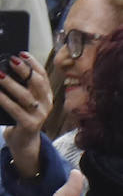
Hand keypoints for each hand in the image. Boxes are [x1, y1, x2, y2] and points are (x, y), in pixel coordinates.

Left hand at [0, 53, 54, 178]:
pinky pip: (15, 109)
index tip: (22, 53)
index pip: (43, 76)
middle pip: (38, 83)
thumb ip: (21, 87)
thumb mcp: (24, 100)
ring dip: (11, 84)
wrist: (24, 142)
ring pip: (25, 96)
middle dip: (25, 70)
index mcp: (46, 96)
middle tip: (12, 60)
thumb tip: (6, 70)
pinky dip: (4, 100)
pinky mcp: (29, 124)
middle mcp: (46, 104)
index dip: (34, 63)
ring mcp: (39, 115)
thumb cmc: (21, 117)